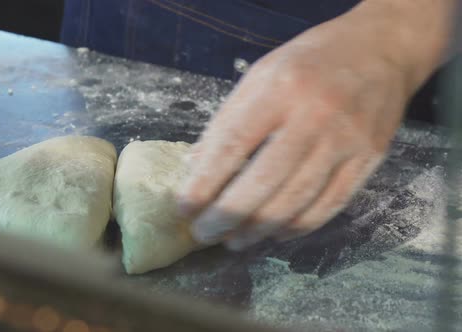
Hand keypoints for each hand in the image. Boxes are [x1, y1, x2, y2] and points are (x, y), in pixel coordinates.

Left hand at [177, 10, 416, 249]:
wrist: (380, 49)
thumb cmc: (309, 60)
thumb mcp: (260, 75)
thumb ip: (228, 120)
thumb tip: (195, 165)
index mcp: (280, 89)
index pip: (233, 145)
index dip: (205, 183)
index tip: (184, 207)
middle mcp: (315, 116)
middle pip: (265, 181)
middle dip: (227, 214)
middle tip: (204, 233)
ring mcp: (346, 141)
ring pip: (297, 200)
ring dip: (259, 229)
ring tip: (234, 241)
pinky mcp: (369, 159)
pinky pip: (330, 205)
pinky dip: (298, 227)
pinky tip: (275, 234)